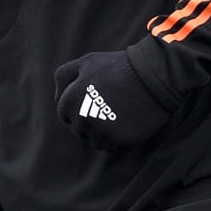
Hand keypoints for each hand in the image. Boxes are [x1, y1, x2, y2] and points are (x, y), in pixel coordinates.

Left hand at [54, 50, 172, 150]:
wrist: (153, 76)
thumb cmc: (118, 66)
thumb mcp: (86, 62)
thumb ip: (64, 77)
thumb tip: (56, 99)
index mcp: (71, 101)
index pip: (64, 115)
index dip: (77, 106)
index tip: (92, 99)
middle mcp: (83, 120)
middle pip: (78, 130)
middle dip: (88, 120)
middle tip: (107, 106)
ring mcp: (102, 132)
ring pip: (94, 141)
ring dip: (101, 132)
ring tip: (117, 114)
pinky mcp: (121, 141)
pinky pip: (111, 147)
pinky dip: (116, 138)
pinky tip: (125, 122)